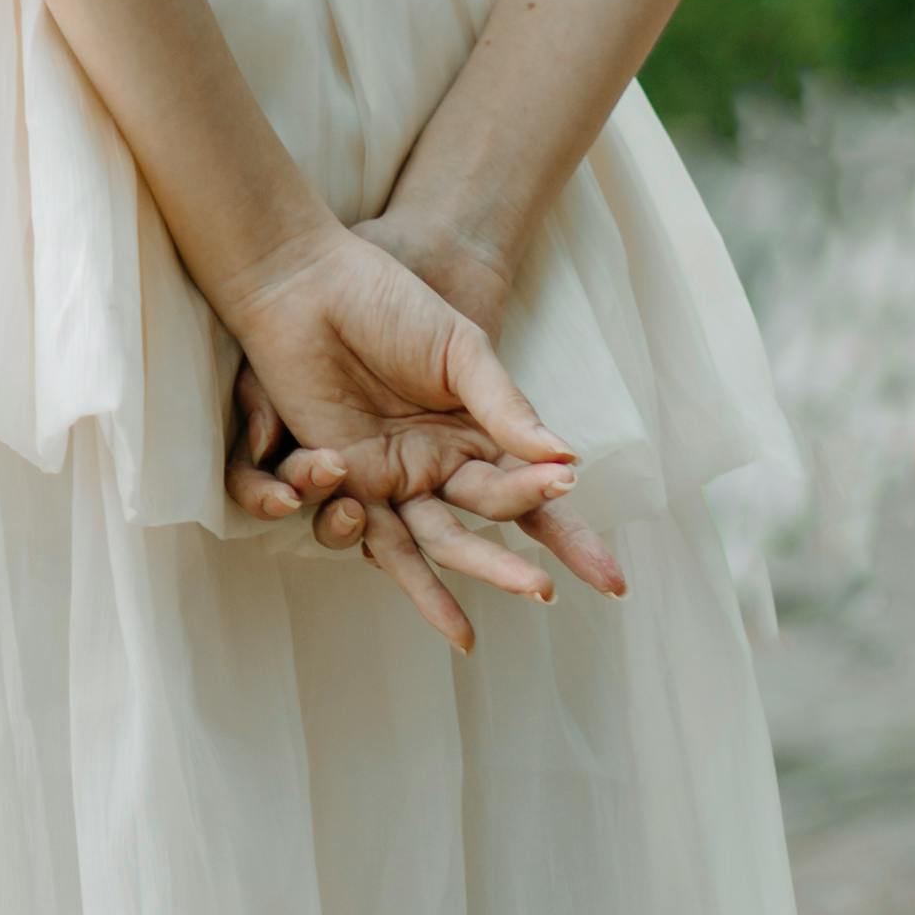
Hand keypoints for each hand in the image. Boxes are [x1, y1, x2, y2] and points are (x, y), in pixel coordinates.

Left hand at [334, 204, 630, 604]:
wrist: (309, 282)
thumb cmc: (389, 304)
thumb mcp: (461, 349)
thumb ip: (506, 405)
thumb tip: (568, 459)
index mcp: (475, 436)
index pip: (528, 495)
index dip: (565, 532)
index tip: (604, 570)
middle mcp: (434, 466)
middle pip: (476, 534)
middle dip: (506, 570)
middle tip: (542, 595)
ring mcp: (386, 475)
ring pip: (417, 546)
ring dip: (436, 588)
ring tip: (463, 632)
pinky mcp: (337, 474)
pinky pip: (349, 523)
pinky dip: (351, 531)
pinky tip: (356, 504)